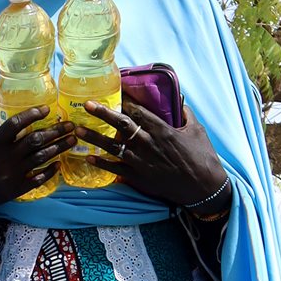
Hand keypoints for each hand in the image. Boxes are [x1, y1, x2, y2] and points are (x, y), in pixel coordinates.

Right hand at [0, 108, 75, 215]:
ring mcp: (13, 173)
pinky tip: (60, 164)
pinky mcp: (17, 188)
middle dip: (56, 130)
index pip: (16, 124)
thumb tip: (1, 111)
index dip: (32, 114)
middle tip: (70, 125)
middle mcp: (6, 157)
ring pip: (41, 157)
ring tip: (72, 139)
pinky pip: (39, 179)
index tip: (46, 109)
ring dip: (59, 147)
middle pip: (35, 140)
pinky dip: (50, 171)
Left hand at [76, 101, 229, 211]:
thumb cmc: (203, 157)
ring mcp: (141, 161)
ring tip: (78, 130)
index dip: (125, 101)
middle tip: (87, 104)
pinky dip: (101, 163)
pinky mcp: (138, 177)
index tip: (113, 92)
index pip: (138, 111)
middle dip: (103, 113)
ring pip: (113, 146)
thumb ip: (185, 114)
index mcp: (162, 129)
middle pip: (121, 125)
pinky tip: (88, 157)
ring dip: (94, 138)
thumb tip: (179, 102)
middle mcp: (148, 143)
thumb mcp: (197, 130)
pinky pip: (115, 169)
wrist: (203, 187)